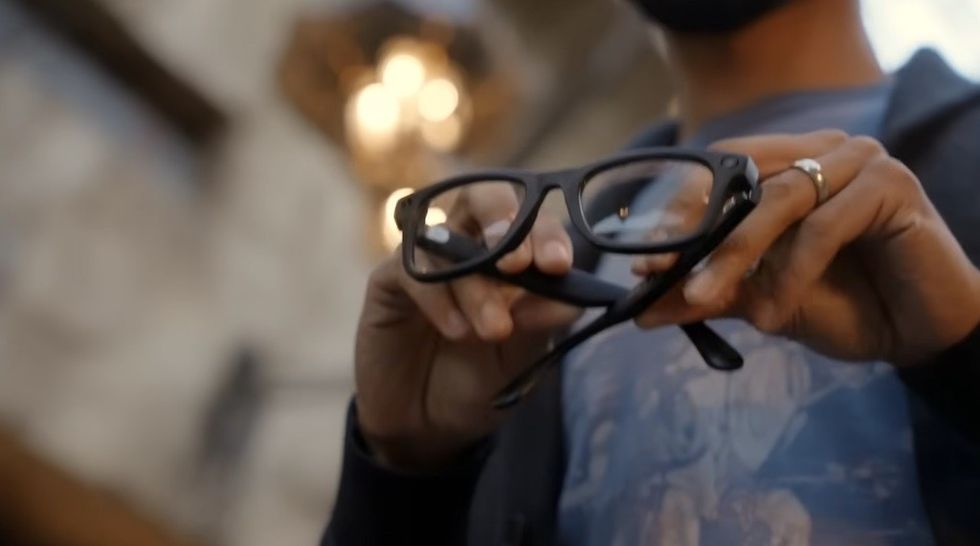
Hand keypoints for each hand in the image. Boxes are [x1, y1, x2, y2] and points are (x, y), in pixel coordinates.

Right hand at [355, 184, 580, 470]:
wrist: (425, 427)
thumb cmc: (477, 381)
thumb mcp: (519, 356)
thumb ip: (540, 323)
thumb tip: (573, 298)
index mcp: (508, 255)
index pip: (532, 220)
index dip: (546, 233)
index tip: (558, 264)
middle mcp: (467, 245)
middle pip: (483, 196)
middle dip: (505, 220)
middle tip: (518, 264)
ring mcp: (427, 260)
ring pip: (449, 241)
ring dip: (477, 285)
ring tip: (492, 330)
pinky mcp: (388, 281)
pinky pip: (412, 271)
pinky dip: (438, 298)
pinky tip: (456, 331)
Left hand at [633, 130, 979, 363]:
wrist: (919, 335)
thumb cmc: (845, 305)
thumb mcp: (763, 299)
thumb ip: (710, 293)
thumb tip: (643, 307)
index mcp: (792, 163)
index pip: (721, 168)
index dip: (679, 209)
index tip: (645, 260)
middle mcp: (824, 151)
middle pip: (742, 181)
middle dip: (697, 234)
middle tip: (662, 278)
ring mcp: (861, 161)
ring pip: (777, 201)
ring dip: (735, 257)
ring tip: (709, 301)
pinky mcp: (892, 185)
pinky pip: (823, 226)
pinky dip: (790, 272)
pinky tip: (774, 315)